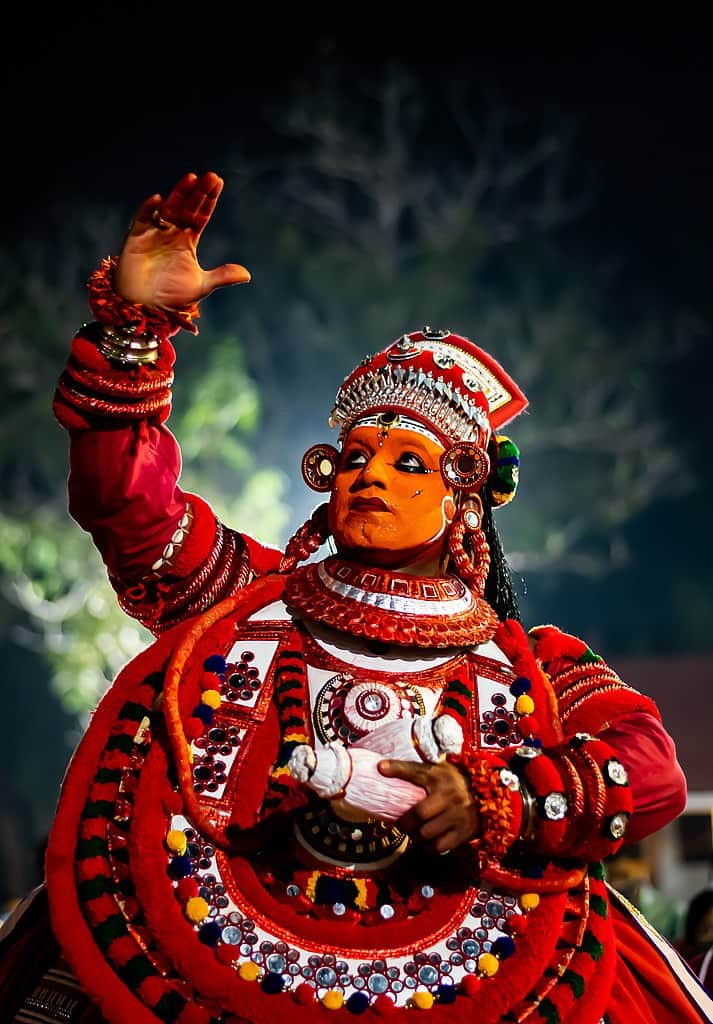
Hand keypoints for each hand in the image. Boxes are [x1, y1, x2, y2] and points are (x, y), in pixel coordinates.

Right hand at [115, 171, 249, 309]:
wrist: (144, 306)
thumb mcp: (200, 286)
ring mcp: (154, 233)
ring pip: (169, 208)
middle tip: (211, 176)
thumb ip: (222, 277)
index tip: (218, 183)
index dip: (209, 200)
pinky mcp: (137, 237)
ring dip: (179, 194)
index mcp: (187, 241)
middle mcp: (172, 233)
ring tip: (191, 179)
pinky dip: (149, 209)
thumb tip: (247, 275)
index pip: (200, 216)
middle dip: (199, 192)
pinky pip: (143, 219)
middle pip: (187, 207)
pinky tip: (159, 200)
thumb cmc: (170, 296)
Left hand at [378, 758, 478, 853]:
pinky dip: (430, 846)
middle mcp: (450, 796)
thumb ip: (412, 770)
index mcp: (441, 777)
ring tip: (414, 834)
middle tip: (401, 825)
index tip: (381, 768)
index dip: (397, 769)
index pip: (415, 770)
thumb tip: (381, 767)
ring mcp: (458, 815)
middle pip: (418, 814)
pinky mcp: (465, 832)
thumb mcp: (436, 770)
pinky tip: (428, 841)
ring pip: (427, 834)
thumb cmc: (454, 782)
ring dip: (416, 837)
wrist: (487, 794)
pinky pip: (440, 846)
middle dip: (404, 824)